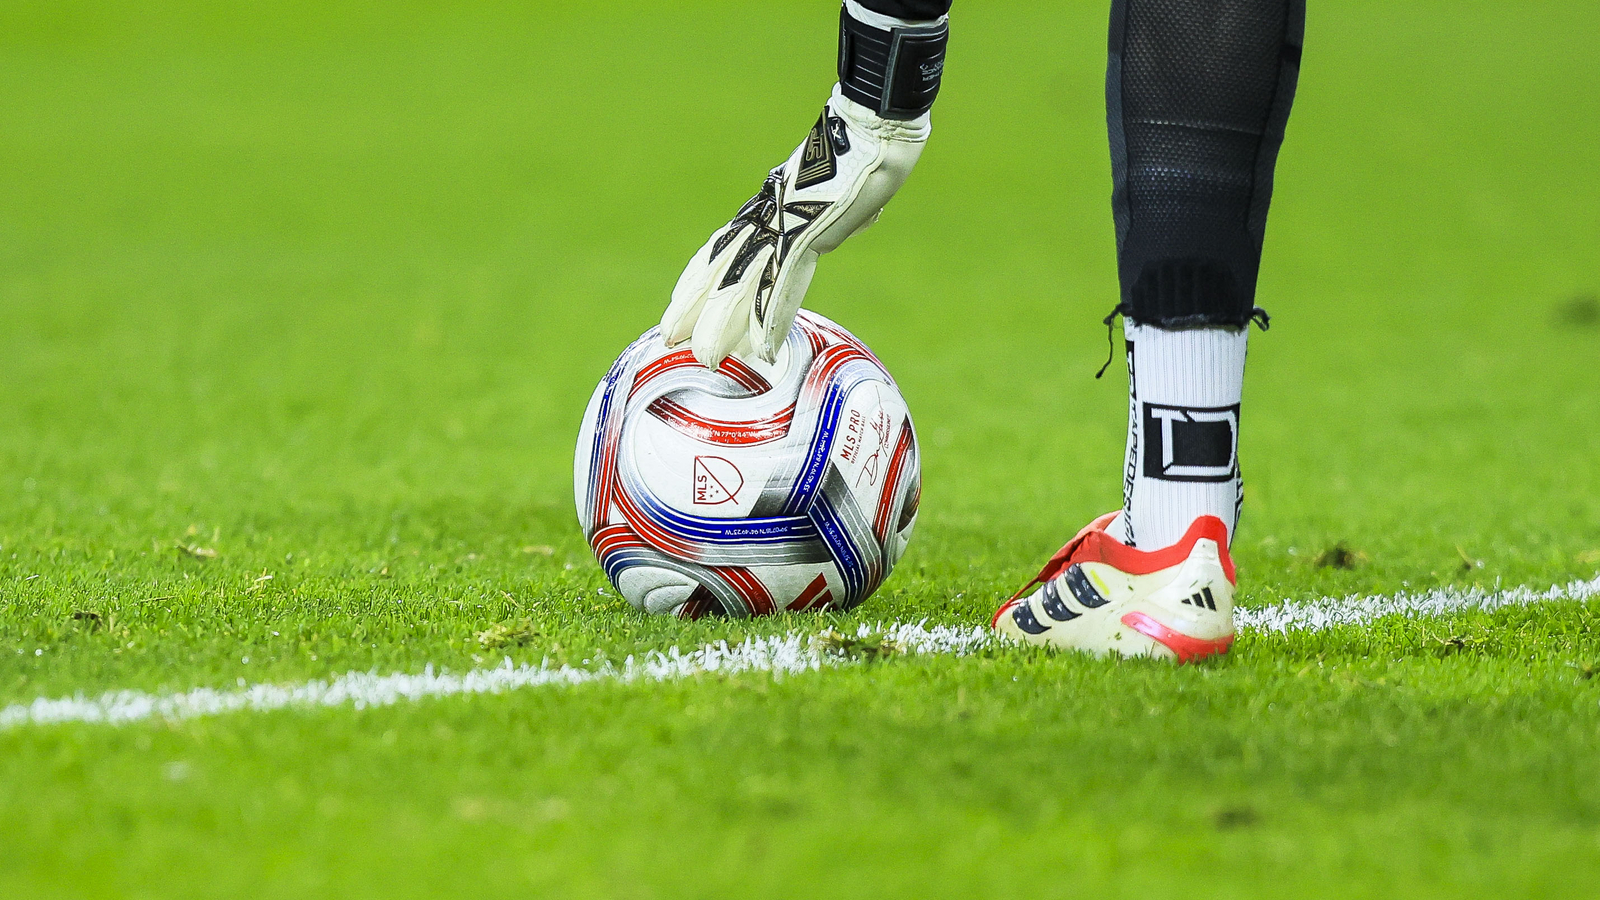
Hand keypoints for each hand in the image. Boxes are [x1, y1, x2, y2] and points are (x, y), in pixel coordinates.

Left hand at [661, 85, 929, 367]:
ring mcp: (783, 228)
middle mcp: (768, 219)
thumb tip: (864, 212)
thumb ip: (840, 207)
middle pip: (719, 269)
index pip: (723, 249)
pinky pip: (782, 288)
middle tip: (667, 337)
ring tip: (703, 356)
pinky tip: (761, 350)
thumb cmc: (864, 146)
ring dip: (720, 325)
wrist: (870, 126)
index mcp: (771, 208)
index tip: (680, 301)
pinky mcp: (805, 236)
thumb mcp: (842, 186)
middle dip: (692, 306)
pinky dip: (771, 321)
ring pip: (740, 285)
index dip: (699, 278)